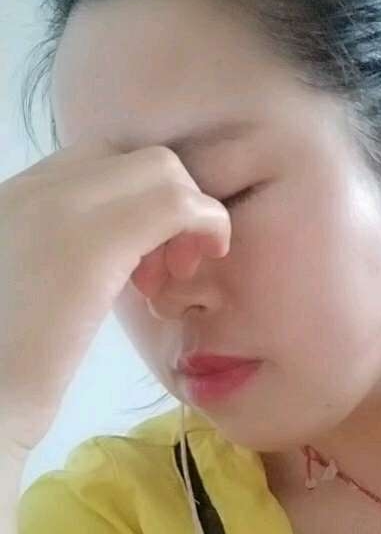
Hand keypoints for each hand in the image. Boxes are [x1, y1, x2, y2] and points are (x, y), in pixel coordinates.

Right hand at [0, 136, 230, 456]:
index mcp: (9, 203)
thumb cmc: (1, 375)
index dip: (128, 203)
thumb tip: (96, 263)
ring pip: (158, 168)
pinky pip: (177, 200)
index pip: (89, 165)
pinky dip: (207, 223)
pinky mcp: (94, 242)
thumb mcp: (24, 294)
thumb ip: (52, 261)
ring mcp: (58, 208)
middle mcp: (28, 191)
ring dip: (185, 216)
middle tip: (162, 272)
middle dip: (161, 202)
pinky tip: (202, 262)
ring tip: (169, 282)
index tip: (136, 263)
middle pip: (126, 158)